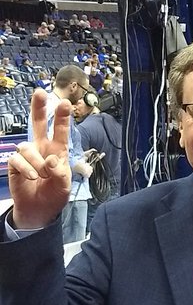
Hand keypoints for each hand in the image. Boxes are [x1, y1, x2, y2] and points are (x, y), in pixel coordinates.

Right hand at [8, 89, 72, 229]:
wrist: (38, 211)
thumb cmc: (54, 195)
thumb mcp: (64, 187)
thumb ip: (61, 173)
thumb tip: (52, 160)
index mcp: (58, 151)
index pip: (61, 131)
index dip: (62, 118)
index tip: (65, 104)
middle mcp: (42, 149)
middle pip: (38, 124)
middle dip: (39, 108)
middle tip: (40, 93)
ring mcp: (28, 155)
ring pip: (28, 147)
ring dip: (37, 162)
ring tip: (42, 176)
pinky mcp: (15, 164)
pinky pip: (18, 159)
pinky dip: (26, 168)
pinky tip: (32, 177)